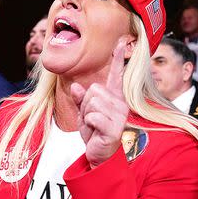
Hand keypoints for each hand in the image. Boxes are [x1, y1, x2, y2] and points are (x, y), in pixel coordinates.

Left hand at [70, 40, 128, 167]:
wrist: (99, 156)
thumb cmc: (94, 135)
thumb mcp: (84, 115)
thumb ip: (80, 100)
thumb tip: (76, 86)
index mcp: (114, 98)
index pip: (116, 75)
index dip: (118, 59)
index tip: (121, 42)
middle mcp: (120, 104)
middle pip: (94, 89)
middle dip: (85, 104)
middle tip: (91, 119)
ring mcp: (119, 115)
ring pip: (92, 102)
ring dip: (87, 115)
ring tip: (94, 126)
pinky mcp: (114, 127)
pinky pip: (93, 115)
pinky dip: (89, 123)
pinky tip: (96, 131)